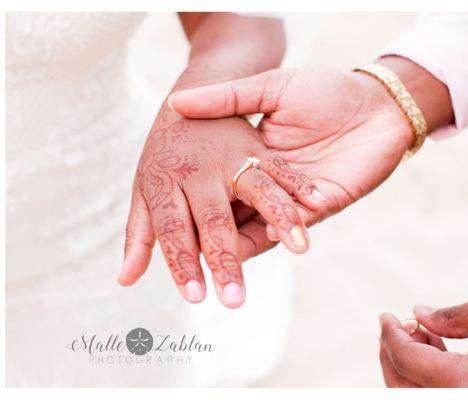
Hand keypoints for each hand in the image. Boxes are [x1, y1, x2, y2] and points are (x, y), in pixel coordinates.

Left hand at [118, 102, 323, 307]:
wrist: (180, 103)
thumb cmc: (161, 156)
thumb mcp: (143, 191)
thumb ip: (139, 236)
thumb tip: (125, 281)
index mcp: (166, 184)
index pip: (173, 232)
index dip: (183, 265)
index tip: (195, 297)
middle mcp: (198, 172)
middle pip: (213, 220)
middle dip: (225, 260)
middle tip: (235, 298)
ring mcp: (229, 157)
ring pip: (257, 191)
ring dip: (279, 220)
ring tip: (297, 248)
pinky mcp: (254, 146)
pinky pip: (280, 168)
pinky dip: (299, 184)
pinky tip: (318, 203)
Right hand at [168, 67, 413, 258]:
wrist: (377, 99)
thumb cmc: (325, 89)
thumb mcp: (271, 87)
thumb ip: (228, 98)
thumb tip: (175, 103)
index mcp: (254, 157)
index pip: (217, 187)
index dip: (193, 202)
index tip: (165, 215)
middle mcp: (271, 182)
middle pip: (234, 213)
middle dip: (210, 233)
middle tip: (183, 248)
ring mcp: (297, 197)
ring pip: (261, 226)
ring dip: (238, 244)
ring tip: (214, 258)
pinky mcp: (325, 203)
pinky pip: (298, 222)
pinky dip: (276, 233)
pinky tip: (256, 239)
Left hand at [379, 289, 467, 386]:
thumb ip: (452, 315)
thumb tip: (420, 315)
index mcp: (465, 382)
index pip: (405, 359)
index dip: (391, 334)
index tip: (385, 318)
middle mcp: (466, 399)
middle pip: (403, 385)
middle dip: (391, 354)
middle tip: (390, 329)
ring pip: (418, 392)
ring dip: (409, 365)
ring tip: (417, 333)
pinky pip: (441, 392)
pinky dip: (429, 375)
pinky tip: (435, 347)